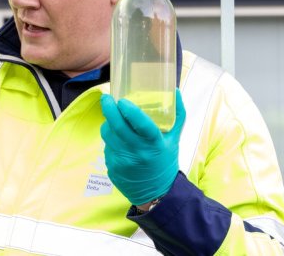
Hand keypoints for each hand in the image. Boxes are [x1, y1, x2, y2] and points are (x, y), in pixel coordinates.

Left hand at [100, 89, 185, 205]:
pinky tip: (118, 139)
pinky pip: (107, 146)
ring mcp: (123, 161)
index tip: (122, 100)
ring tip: (114, 118)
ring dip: (108, 123)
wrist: (156, 193)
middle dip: (108, 108)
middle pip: (117, 126)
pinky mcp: (112, 167)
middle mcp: (138, 152)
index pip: (141, 124)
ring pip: (108, 134)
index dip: (130, 111)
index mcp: (154, 144)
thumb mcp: (175, 139)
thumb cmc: (165, 161)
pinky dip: (110, 139)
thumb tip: (175, 89)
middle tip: (106, 98)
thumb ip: (177, 115)